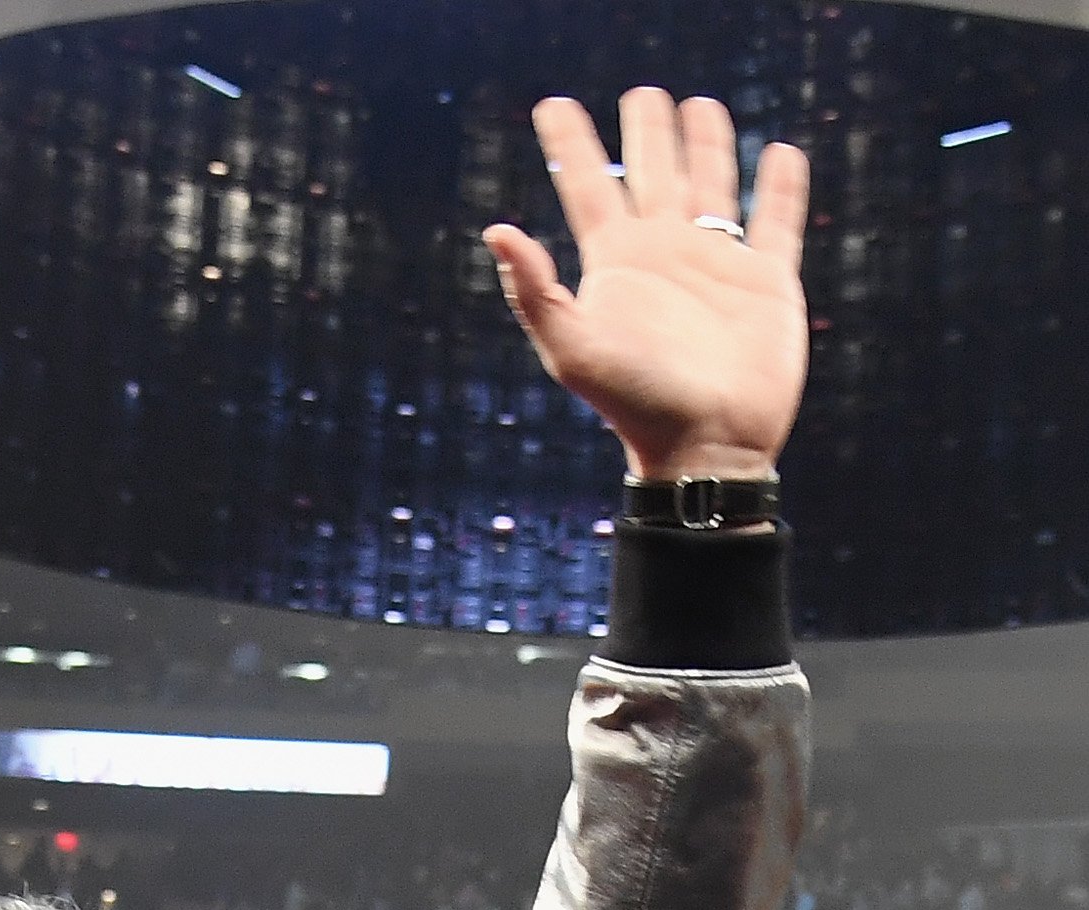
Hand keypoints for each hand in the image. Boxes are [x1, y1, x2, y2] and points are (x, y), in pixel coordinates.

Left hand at [485, 89, 808, 483]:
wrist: (705, 449)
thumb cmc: (636, 406)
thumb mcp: (575, 351)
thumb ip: (535, 293)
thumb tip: (495, 229)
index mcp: (616, 262)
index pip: (587, 185)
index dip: (569, 144)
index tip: (551, 105)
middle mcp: (664, 254)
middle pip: (651, 171)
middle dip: (645, 131)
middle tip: (640, 93)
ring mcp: (717, 264)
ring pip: (711, 183)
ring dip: (706, 144)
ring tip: (699, 105)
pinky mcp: (766, 282)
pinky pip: (776, 220)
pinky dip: (781, 186)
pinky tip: (780, 153)